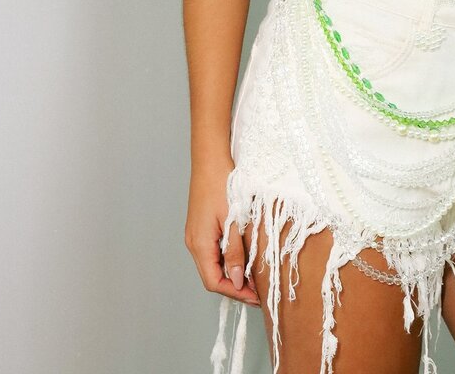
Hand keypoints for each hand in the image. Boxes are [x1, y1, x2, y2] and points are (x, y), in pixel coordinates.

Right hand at [184, 157, 260, 306]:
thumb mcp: (233, 220)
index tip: (256, 297)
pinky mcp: (203, 226)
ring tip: (255, 275)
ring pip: (214, 263)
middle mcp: (194, 243)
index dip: (235, 292)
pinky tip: (244, 255)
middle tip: (259, 290)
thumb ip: (235, 252)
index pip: (213, 281)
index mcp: (199, 244)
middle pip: (213, 275)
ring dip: (233, 271)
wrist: (211, 158)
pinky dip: (229, 257)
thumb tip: (236, 281)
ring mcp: (197, 234)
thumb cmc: (221, 185)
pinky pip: (214, 250)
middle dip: (235, 286)